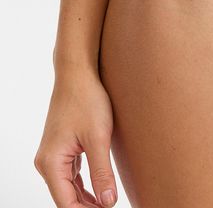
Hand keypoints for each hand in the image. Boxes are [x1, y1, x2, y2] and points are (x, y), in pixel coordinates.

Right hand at [34, 65, 117, 206]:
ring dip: (86, 199)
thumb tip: (107, 203)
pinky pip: (70, 176)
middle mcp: (47, 162)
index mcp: (51, 163)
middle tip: (110, 207)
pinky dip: (83, 186)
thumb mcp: (99, 137)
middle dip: (87, 207)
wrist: (78, 73)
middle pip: (66, 199)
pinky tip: (99, 192)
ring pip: (68, 188)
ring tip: (107, 203)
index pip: (66, 204)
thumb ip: (102, 173)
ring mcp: (53, 156)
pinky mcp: (61, 149)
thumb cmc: (87, 99)